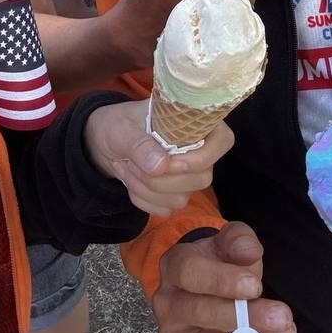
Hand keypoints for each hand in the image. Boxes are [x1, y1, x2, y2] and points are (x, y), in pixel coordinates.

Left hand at [83, 99, 234, 216]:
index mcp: (197, 123)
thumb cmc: (120, 125)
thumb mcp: (122, 129)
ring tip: (127, 166)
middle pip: (201, 178)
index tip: (168, 160)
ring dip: (146, 188)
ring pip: (181, 198)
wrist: (108, 142)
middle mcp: (201, 152)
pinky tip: (131, 179)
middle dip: (161, 178)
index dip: (200, 157)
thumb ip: (140, 145)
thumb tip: (160, 166)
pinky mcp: (176, 195)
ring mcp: (190, 177)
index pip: (223, 141)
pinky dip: (142, 199)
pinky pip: (165, 209)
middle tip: (132, 160)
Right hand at [153, 223, 295, 332]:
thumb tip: (249, 252)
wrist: (205, 290)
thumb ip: (240, 241)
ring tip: (282, 332)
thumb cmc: (220, 263)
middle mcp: (167, 305)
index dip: (223, 281)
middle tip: (281, 315)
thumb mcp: (230, 242)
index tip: (256, 285)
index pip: (191, 274)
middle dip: (246, 317)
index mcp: (174, 266)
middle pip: (201, 314)